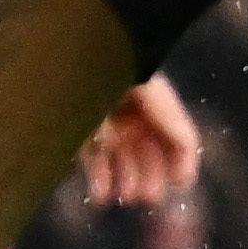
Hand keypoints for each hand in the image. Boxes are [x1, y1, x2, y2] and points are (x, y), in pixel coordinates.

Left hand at [79, 74, 200, 209]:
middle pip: (151, 149)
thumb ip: (165, 112)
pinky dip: (99, 177)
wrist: (61, 50)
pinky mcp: (78, 128)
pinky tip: (101, 196)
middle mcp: (132, 109)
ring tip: (126, 197)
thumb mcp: (142, 85)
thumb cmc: (100, 62)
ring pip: (124, 156)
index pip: (179, 133)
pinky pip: (94, 157)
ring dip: (128, 180)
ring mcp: (105, 119)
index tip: (180, 183)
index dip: (183, 159)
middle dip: (153, 174)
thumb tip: (187, 143)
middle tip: (149, 196)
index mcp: (153, 95)